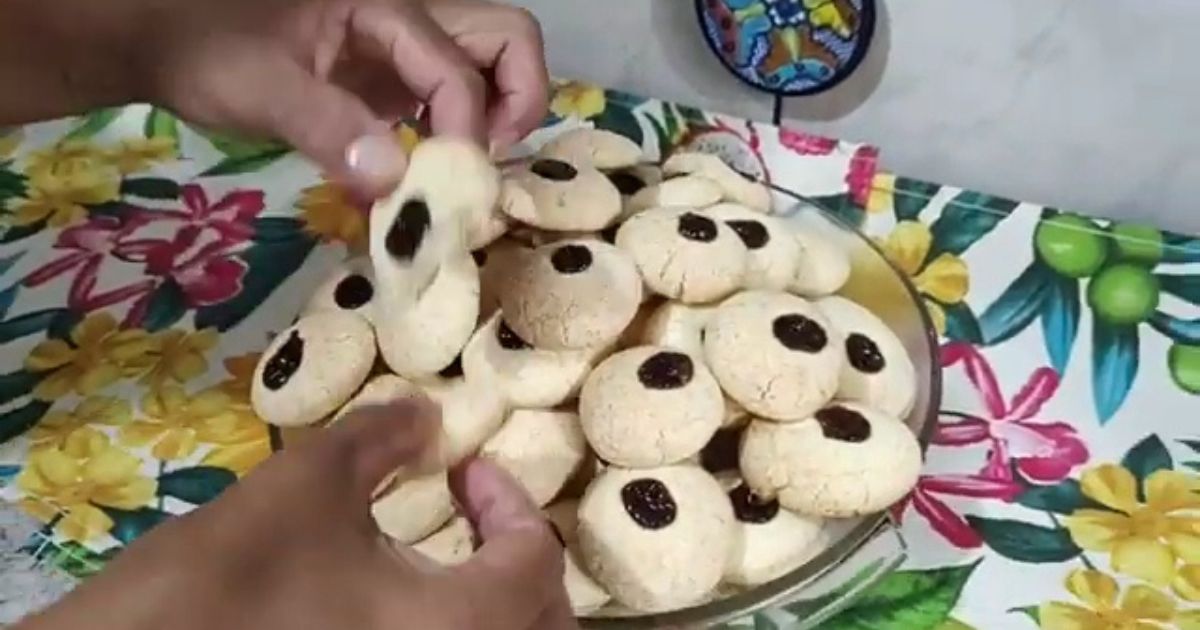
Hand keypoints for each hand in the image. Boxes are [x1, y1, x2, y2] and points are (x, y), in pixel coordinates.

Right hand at [16, 400, 574, 629]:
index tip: (465, 471)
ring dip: (504, 609)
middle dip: (526, 566)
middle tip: (482, 519)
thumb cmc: (231, 578)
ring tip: (457, 563)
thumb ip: (381, 438)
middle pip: (546, 626)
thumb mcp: (309, 486)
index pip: (535, 560)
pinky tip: (410, 611)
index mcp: (467, 625)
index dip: (510, 502)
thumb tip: (427, 414)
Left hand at [147, 0, 548, 196]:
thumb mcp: (258, 87)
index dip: (465, 129)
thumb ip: (324, 126)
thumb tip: (393, 182)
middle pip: (508, 37)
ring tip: (464, 165)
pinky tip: (429, 165)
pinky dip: (464, 126)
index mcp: (383, 6)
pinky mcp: (392, 77)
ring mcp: (403, 47)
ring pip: (492, 60)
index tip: (443, 189)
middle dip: (518, 98)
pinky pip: (456, 92)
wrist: (166, 39)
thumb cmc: (206, 49)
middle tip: (480, 159)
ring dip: (499, 111)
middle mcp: (409, 18)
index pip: (457, 67)